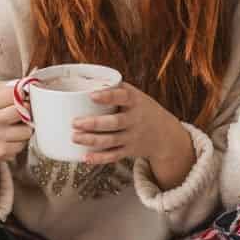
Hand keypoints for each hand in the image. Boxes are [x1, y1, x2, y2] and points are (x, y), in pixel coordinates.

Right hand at [0, 81, 33, 165]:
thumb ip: (10, 85)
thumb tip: (33, 78)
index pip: (15, 93)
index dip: (23, 95)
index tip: (23, 98)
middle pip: (23, 111)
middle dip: (26, 112)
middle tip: (22, 114)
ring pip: (27, 129)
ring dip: (25, 128)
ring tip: (15, 127)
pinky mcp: (1, 151)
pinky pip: (23, 144)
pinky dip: (21, 141)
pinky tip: (11, 138)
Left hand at [71, 82, 189, 167]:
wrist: (165, 134)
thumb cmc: (141, 109)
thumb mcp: (135, 95)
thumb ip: (115, 89)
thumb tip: (86, 81)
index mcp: (135, 101)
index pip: (123, 97)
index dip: (107, 96)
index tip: (92, 95)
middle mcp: (135, 119)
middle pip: (115, 122)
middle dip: (93, 124)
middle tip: (74, 123)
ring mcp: (133, 136)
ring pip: (111, 140)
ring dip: (92, 140)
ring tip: (74, 137)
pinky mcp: (130, 150)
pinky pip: (114, 156)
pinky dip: (100, 158)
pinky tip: (86, 157)